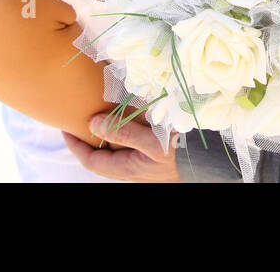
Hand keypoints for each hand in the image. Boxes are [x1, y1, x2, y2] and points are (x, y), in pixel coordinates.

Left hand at [61, 116, 180, 181]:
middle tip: (81, 116)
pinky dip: (126, 127)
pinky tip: (128, 112)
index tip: (65, 128)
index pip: (92, 162)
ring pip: (119, 146)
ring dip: (108, 130)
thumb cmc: (183, 152)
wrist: (215, 159)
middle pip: (103, 155)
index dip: (75, 146)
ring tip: (101, 110)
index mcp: (129, 169)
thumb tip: (92, 123)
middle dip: (90, 137)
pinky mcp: (157, 151)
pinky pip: (134, 140)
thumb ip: (123, 132)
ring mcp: (146, 161)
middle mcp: (135, 168)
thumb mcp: (152, 143)